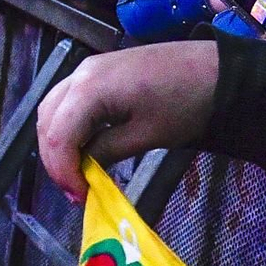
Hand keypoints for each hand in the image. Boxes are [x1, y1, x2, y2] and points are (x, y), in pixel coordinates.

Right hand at [35, 41, 220, 199]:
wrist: (219, 71)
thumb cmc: (187, 103)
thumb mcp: (146, 135)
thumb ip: (107, 152)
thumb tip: (84, 171)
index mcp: (90, 89)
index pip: (58, 136)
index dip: (63, 171)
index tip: (79, 197)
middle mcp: (80, 73)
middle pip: (47, 121)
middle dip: (56, 159)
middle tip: (76, 190)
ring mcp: (89, 68)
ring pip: (54, 109)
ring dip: (60, 142)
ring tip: (79, 173)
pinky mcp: (100, 70)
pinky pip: (71, 100)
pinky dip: (70, 125)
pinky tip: (86, 148)